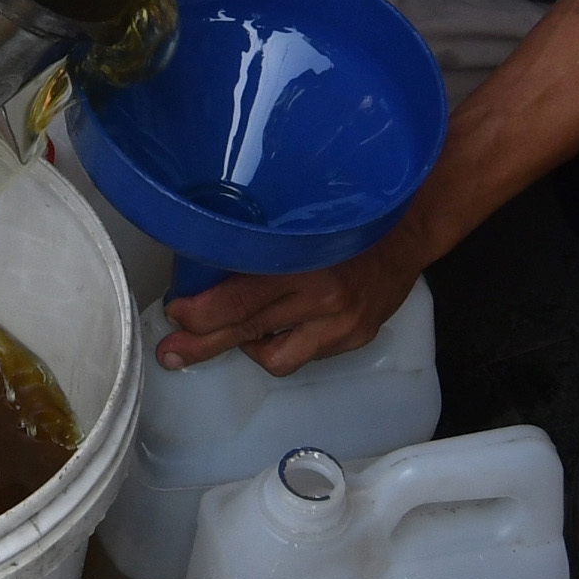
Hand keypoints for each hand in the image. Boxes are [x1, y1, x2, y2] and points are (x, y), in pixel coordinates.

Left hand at [153, 242, 419, 375]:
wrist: (407, 233)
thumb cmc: (347, 220)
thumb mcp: (300, 224)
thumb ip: (261, 247)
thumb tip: (208, 268)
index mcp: (302, 264)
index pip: (237, 300)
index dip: (199, 313)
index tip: (175, 314)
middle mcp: (321, 300)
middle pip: (246, 331)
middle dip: (201, 344)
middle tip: (170, 353)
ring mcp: (339, 326)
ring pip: (275, 358)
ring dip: (247, 348)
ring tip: (235, 335)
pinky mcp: (353, 340)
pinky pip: (303, 356)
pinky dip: (283, 345)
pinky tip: (277, 330)